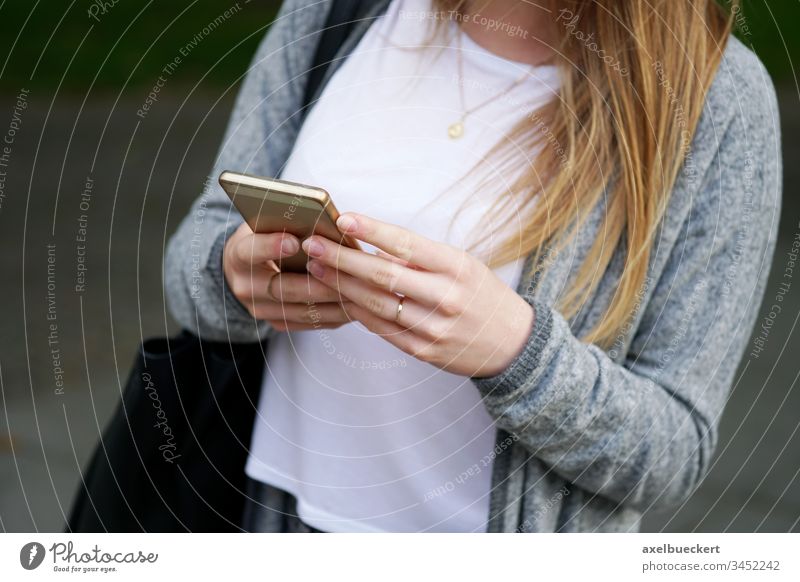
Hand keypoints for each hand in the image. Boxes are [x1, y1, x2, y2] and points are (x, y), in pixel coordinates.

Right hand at [222, 222, 352, 330]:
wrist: (247, 267)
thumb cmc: (266, 235)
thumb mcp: (267, 222)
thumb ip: (287, 222)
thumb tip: (325, 223)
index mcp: (238, 255)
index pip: (250, 251)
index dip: (271, 247)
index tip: (294, 241)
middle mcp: (246, 287)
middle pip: (283, 288)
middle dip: (316, 281)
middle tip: (344, 273)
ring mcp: (261, 309)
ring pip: (301, 310)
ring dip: (332, 301)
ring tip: (359, 290)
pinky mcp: (278, 323)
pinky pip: (310, 323)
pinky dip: (335, 314)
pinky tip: (355, 304)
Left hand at [300, 213, 534, 376]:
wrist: (512, 343)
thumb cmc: (481, 295)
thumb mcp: (462, 265)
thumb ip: (420, 258)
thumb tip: (373, 248)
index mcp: (456, 267)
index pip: (407, 244)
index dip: (372, 231)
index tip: (343, 219)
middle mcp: (446, 297)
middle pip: (383, 275)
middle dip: (342, 259)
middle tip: (313, 245)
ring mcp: (434, 327)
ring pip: (377, 303)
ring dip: (341, 285)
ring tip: (316, 269)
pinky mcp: (424, 350)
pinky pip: (383, 328)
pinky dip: (359, 311)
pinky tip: (340, 297)